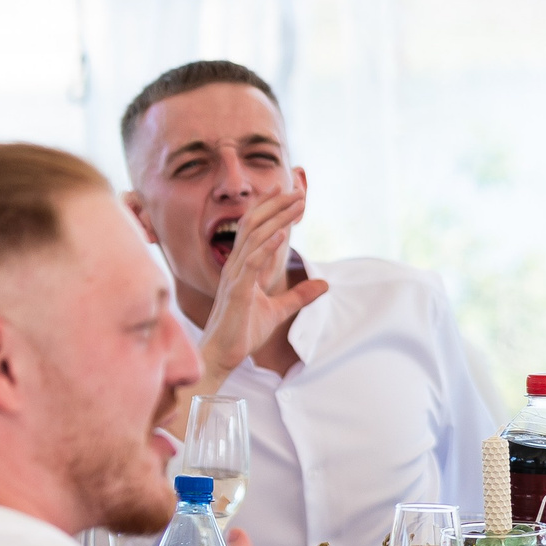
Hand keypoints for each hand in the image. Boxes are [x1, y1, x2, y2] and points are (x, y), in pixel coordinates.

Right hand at [195, 192, 326, 384]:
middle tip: (299, 190)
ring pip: (255, 238)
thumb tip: (324, 284)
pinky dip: (267, 246)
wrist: (222, 355)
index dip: (270, 208)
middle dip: (277, 205)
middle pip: (254, 226)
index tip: (288, 192)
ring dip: (278, 219)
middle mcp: (235, 266)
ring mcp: (235, 277)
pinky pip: (252, 263)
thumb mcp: (278, 311)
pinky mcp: (238, 291)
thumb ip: (299, 296)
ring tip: (297, 204)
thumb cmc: (242, 333)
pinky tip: (281, 234)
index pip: (254, 229)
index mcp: (241, 267)